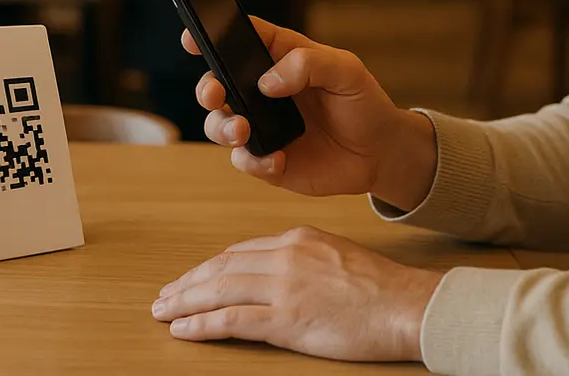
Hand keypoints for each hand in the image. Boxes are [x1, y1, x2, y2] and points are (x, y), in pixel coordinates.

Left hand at [151, 226, 442, 361]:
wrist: (405, 304)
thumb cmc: (379, 287)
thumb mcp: (335, 255)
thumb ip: (302, 259)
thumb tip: (275, 274)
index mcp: (297, 238)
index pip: (239, 251)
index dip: (209, 266)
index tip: (191, 278)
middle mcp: (286, 255)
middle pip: (222, 267)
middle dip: (188, 282)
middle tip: (164, 296)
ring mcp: (285, 286)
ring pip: (220, 290)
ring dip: (185, 301)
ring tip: (163, 312)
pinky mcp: (288, 319)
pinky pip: (232, 321)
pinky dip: (202, 325)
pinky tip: (183, 330)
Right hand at [184, 18, 437, 208]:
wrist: (381, 152)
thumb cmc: (362, 101)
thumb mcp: (346, 70)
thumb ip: (308, 64)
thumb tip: (267, 82)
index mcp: (279, 57)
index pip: (240, 39)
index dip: (211, 35)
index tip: (191, 38)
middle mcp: (262, 90)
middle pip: (217, 83)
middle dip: (206, 87)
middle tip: (214, 93)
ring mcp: (262, 125)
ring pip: (219, 123)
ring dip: (221, 126)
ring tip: (242, 130)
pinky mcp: (268, 159)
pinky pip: (244, 160)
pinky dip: (254, 161)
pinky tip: (278, 159)